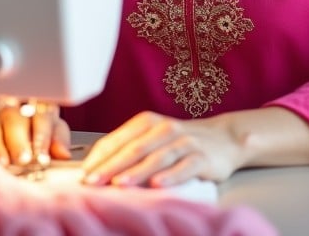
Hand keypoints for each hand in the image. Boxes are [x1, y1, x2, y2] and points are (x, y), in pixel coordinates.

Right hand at [0, 94, 70, 167]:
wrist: (4, 121)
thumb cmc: (33, 129)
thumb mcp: (51, 130)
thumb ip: (58, 141)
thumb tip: (64, 154)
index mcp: (37, 107)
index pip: (41, 117)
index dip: (42, 137)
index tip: (43, 157)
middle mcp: (13, 108)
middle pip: (15, 119)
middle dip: (18, 141)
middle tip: (22, 160)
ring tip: (2, 163)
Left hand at [80, 111, 242, 187]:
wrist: (224, 139)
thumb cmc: (181, 142)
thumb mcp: (153, 138)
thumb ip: (129, 150)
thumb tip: (96, 170)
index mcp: (147, 122)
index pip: (118, 140)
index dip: (100, 157)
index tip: (83, 175)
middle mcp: (165, 129)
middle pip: (134, 148)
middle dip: (111, 166)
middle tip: (93, 182)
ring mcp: (185, 142)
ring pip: (158, 157)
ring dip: (138, 171)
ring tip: (120, 184)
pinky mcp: (203, 157)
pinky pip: (185, 166)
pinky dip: (171, 176)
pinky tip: (158, 185)